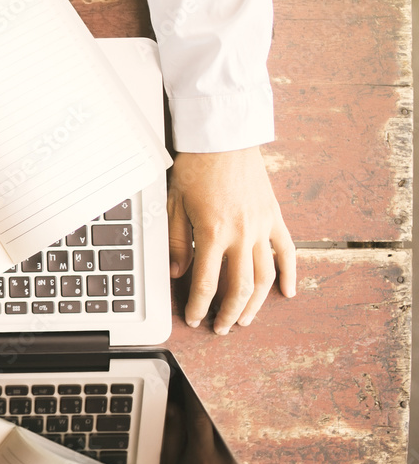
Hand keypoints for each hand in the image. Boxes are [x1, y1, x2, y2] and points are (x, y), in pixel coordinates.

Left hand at [167, 147, 295, 333]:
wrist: (223, 135)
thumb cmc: (195, 165)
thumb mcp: (174, 203)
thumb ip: (177, 241)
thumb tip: (178, 273)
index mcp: (213, 232)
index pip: (206, 282)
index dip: (200, 307)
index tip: (195, 319)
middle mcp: (241, 233)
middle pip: (239, 287)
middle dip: (229, 313)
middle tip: (220, 328)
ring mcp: (262, 226)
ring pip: (265, 276)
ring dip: (256, 303)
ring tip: (245, 319)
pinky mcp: (275, 216)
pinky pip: (287, 251)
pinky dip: (290, 273)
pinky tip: (287, 293)